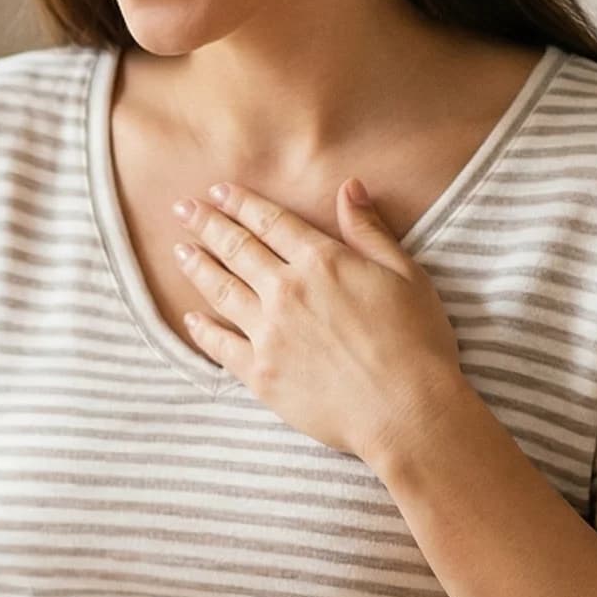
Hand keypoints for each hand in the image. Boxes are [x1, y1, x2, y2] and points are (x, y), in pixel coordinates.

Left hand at [170, 178, 469, 464]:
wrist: (406, 411)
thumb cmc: (417, 342)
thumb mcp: (405, 274)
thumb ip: (369, 230)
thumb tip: (348, 185)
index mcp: (322, 262)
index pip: (270, 222)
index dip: (240, 203)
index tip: (217, 191)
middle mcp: (286, 291)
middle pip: (236, 248)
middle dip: (206, 224)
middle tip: (181, 208)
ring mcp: (268, 333)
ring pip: (220, 290)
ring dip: (197, 266)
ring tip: (179, 250)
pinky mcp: (260, 374)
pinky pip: (220, 345)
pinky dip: (201, 329)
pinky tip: (189, 317)